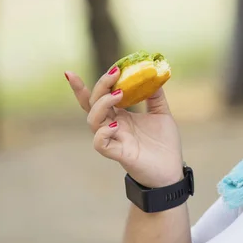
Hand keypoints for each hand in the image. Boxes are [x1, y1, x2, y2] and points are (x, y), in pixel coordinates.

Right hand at [65, 68, 183, 187]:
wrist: (172, 170)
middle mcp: (113, 126)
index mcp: (120, 116)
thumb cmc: (164, 144)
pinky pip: (100, 144)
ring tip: (119, 95)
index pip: (97, 99)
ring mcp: (114, 140)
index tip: (70, 72)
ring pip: (93, 122)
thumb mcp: (162, 114)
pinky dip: (103, 133)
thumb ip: (155, 96)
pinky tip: (115, 125)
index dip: (82, 88)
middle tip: (113, 73)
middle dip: (99, 87)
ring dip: (102, 105)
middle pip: (93, 105)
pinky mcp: (118, 154)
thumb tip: (153, 74)